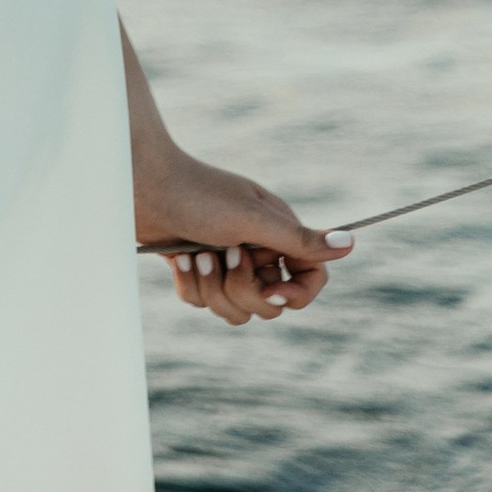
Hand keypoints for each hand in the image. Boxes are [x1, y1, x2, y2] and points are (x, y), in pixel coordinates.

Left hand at [135, 151, 351, 325]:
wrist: (140, 181)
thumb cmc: (197, 193)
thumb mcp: (251, 219)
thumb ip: (299, 239)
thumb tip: (351, 243)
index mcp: (276, 232)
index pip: (310, 279)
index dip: (298, 295)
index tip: (274, 290)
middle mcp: (256, 249)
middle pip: (270, 304)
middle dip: (243, 288)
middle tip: (224, 254)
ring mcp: (225, 260)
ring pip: (237, 310)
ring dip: (213, 287)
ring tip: (196, 255)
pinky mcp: (196, 269)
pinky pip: (204, 303)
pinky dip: (190, 285)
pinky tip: (178, 258)